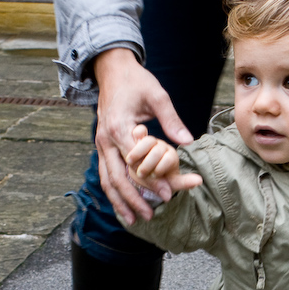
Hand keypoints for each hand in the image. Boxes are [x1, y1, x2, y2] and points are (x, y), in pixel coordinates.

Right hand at [93, 48, 193, 223]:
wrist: (112, 69)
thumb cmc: (137, 81)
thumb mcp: (157, 96)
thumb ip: (171, 120)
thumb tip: (188, 141)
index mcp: (119, 127)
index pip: (136, 162)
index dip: (152, 180)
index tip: (168, 194)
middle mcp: (105, 139)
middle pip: (116, 177)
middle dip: (132, 199)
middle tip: (150, 216)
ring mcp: (101, 144)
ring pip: (106, 179)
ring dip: (119, 201)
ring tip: (132, 220)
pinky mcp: (102, 146)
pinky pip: (105, 173)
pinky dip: (114, 191)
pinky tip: (123, 206)